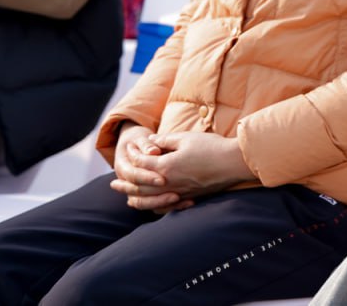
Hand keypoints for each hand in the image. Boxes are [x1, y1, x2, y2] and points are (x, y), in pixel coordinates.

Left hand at [112, 131, 253, 212]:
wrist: (233, 163)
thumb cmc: (210, 147)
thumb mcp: (185, 138)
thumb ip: (165, 140)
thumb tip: (151, 142)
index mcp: (165, 167)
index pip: (141, 162)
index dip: (133, 154)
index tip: (128, 148)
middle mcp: (169, 184)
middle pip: (140, 187)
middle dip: (125, 184)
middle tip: (113, 183)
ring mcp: (178, 193)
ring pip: (150, 201)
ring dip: (136, 199)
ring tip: (127, 199)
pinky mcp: (188, 197)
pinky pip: (165, 208)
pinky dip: (154, 208)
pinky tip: (151, 206)